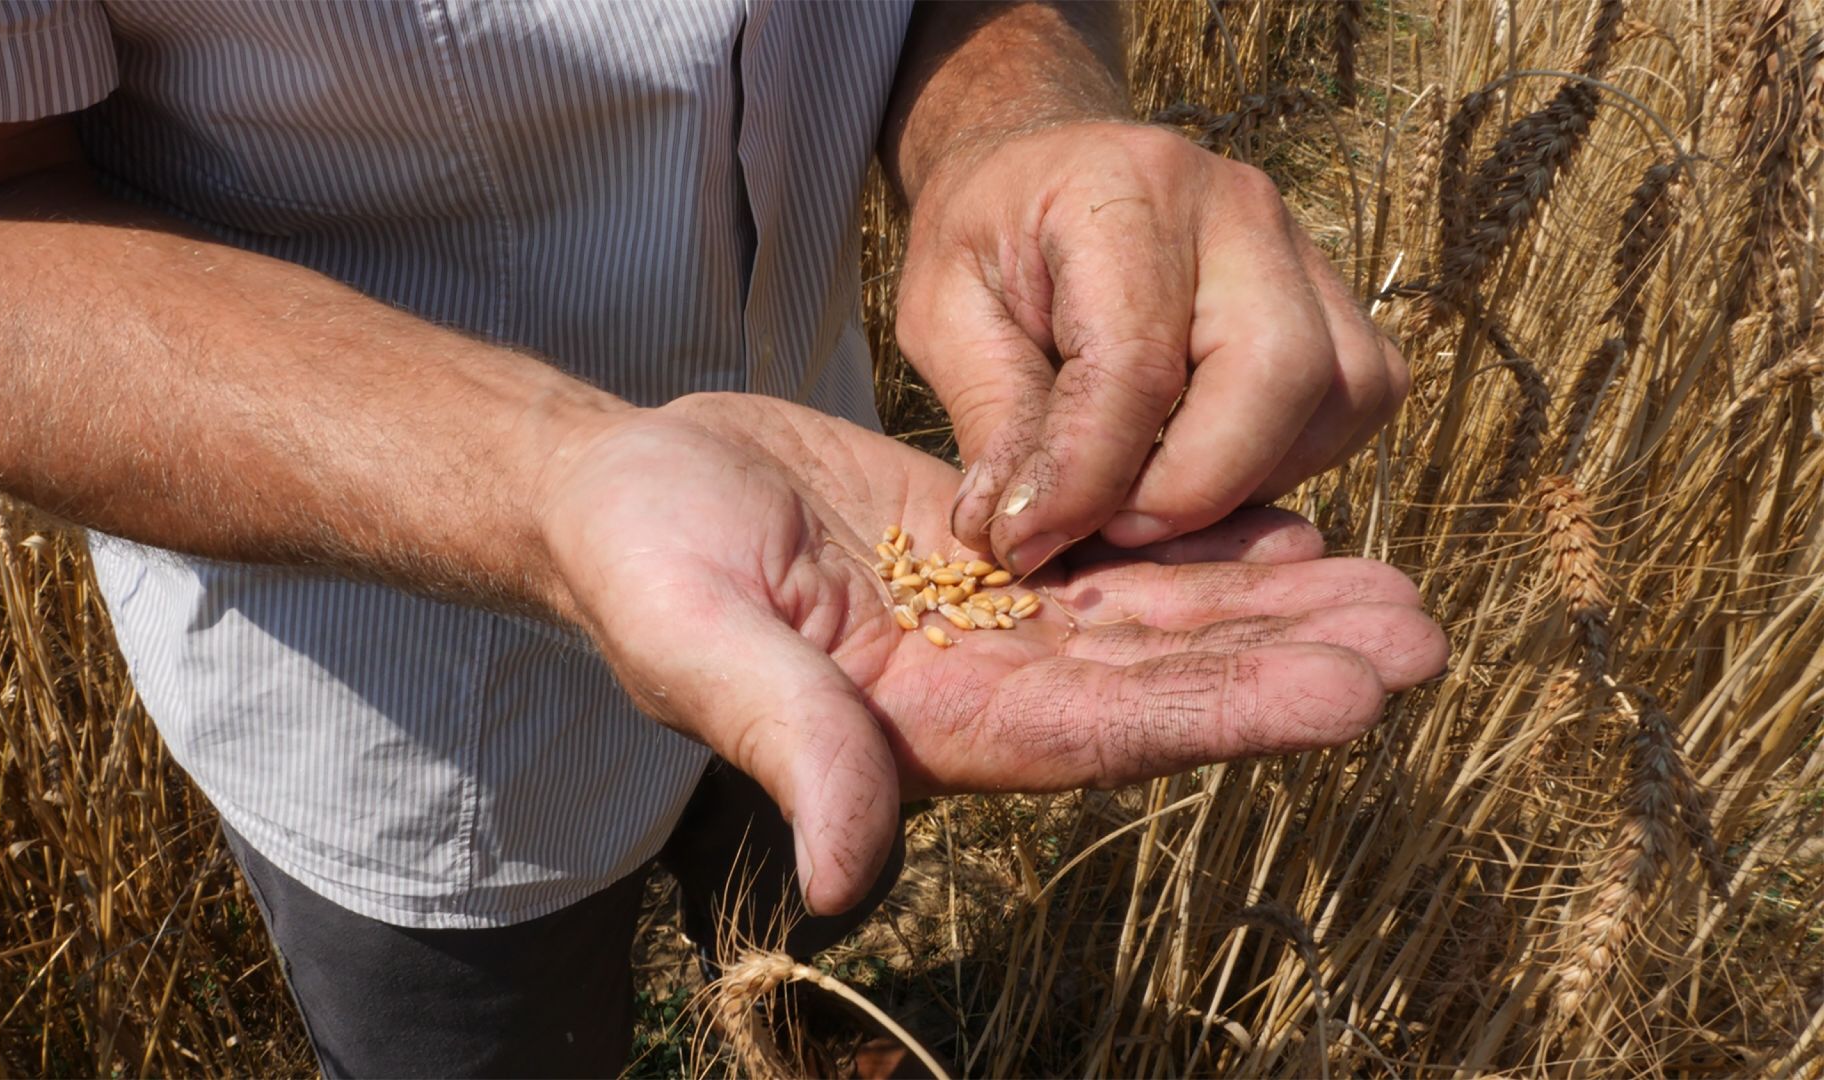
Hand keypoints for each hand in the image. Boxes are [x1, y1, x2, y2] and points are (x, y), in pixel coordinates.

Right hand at [542, 393, 1444, 915]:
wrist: (623, 491)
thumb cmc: (641, 565)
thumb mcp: (699, 646)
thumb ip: (789, 745)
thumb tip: (846, 882)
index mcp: (927, 727)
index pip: (1106, 729)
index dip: (1229, 712)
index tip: (1353, 696)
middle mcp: (981, 687)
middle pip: (1160, 680)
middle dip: (1289, 662)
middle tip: (1423, 637)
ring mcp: (990, 621)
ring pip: (1155, 617)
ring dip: (1271, 603)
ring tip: (1392, 585)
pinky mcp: (987, 552)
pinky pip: (1111, 555)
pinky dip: (1199, 543)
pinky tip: (1286, 524)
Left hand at [896, 121, 1408, 570]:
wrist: (1045, 173)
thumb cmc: (988, 239)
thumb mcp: (944, 314)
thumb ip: (991, 418)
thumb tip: (1021, 536)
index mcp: (1123, 190)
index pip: (1137, 361)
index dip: (1088, 477)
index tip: (1028, 541)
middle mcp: (1237, 208)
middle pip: (1278, 370)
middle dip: (1194, 486)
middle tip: (1110, 530)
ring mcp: (1303, 249)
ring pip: (1339, 394)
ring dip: (1248, 480)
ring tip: (1148, 495)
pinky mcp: (1337, 300)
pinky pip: (1357, 402)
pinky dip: (1289, 461)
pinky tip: (1205, 464)